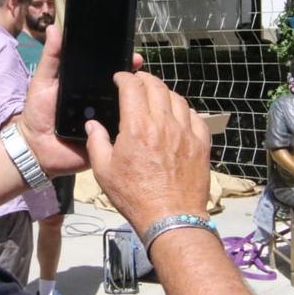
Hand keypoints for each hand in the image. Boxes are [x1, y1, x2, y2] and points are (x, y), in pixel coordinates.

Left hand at [16, 24, 141, 176]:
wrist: (35, 147)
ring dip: (136, 102)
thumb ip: (51, 57)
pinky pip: (121, 132)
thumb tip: (53, 28)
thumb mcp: (42, 81)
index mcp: (87, 87)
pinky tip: (140, 118)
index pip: (109, 72)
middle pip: (122, 89)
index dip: (122, 63)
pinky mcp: (106, 140)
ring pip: (126, 109)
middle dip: (135, 80)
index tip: (134, 56)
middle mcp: (100, 102)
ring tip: (145, 93)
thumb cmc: (37, 112)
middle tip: (141, 72)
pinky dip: (130, 126)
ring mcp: (105, 121)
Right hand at [85, 72, 210, 234]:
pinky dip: (185, 111)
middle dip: (145, 79)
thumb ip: (96, 142)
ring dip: (165, 93)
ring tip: (157, 97)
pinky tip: (179, 116)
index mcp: (137, 127)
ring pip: (177, 99)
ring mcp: (185, 132)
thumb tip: (93, 125)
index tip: (120, 78)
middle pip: (157, 86)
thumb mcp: (104, 171)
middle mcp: (163, 123)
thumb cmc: (135, 196)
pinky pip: (195, 117)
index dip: (124, 77)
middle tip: (138, 81)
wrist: (170, 217)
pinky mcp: (200, 144)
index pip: (132, 87)